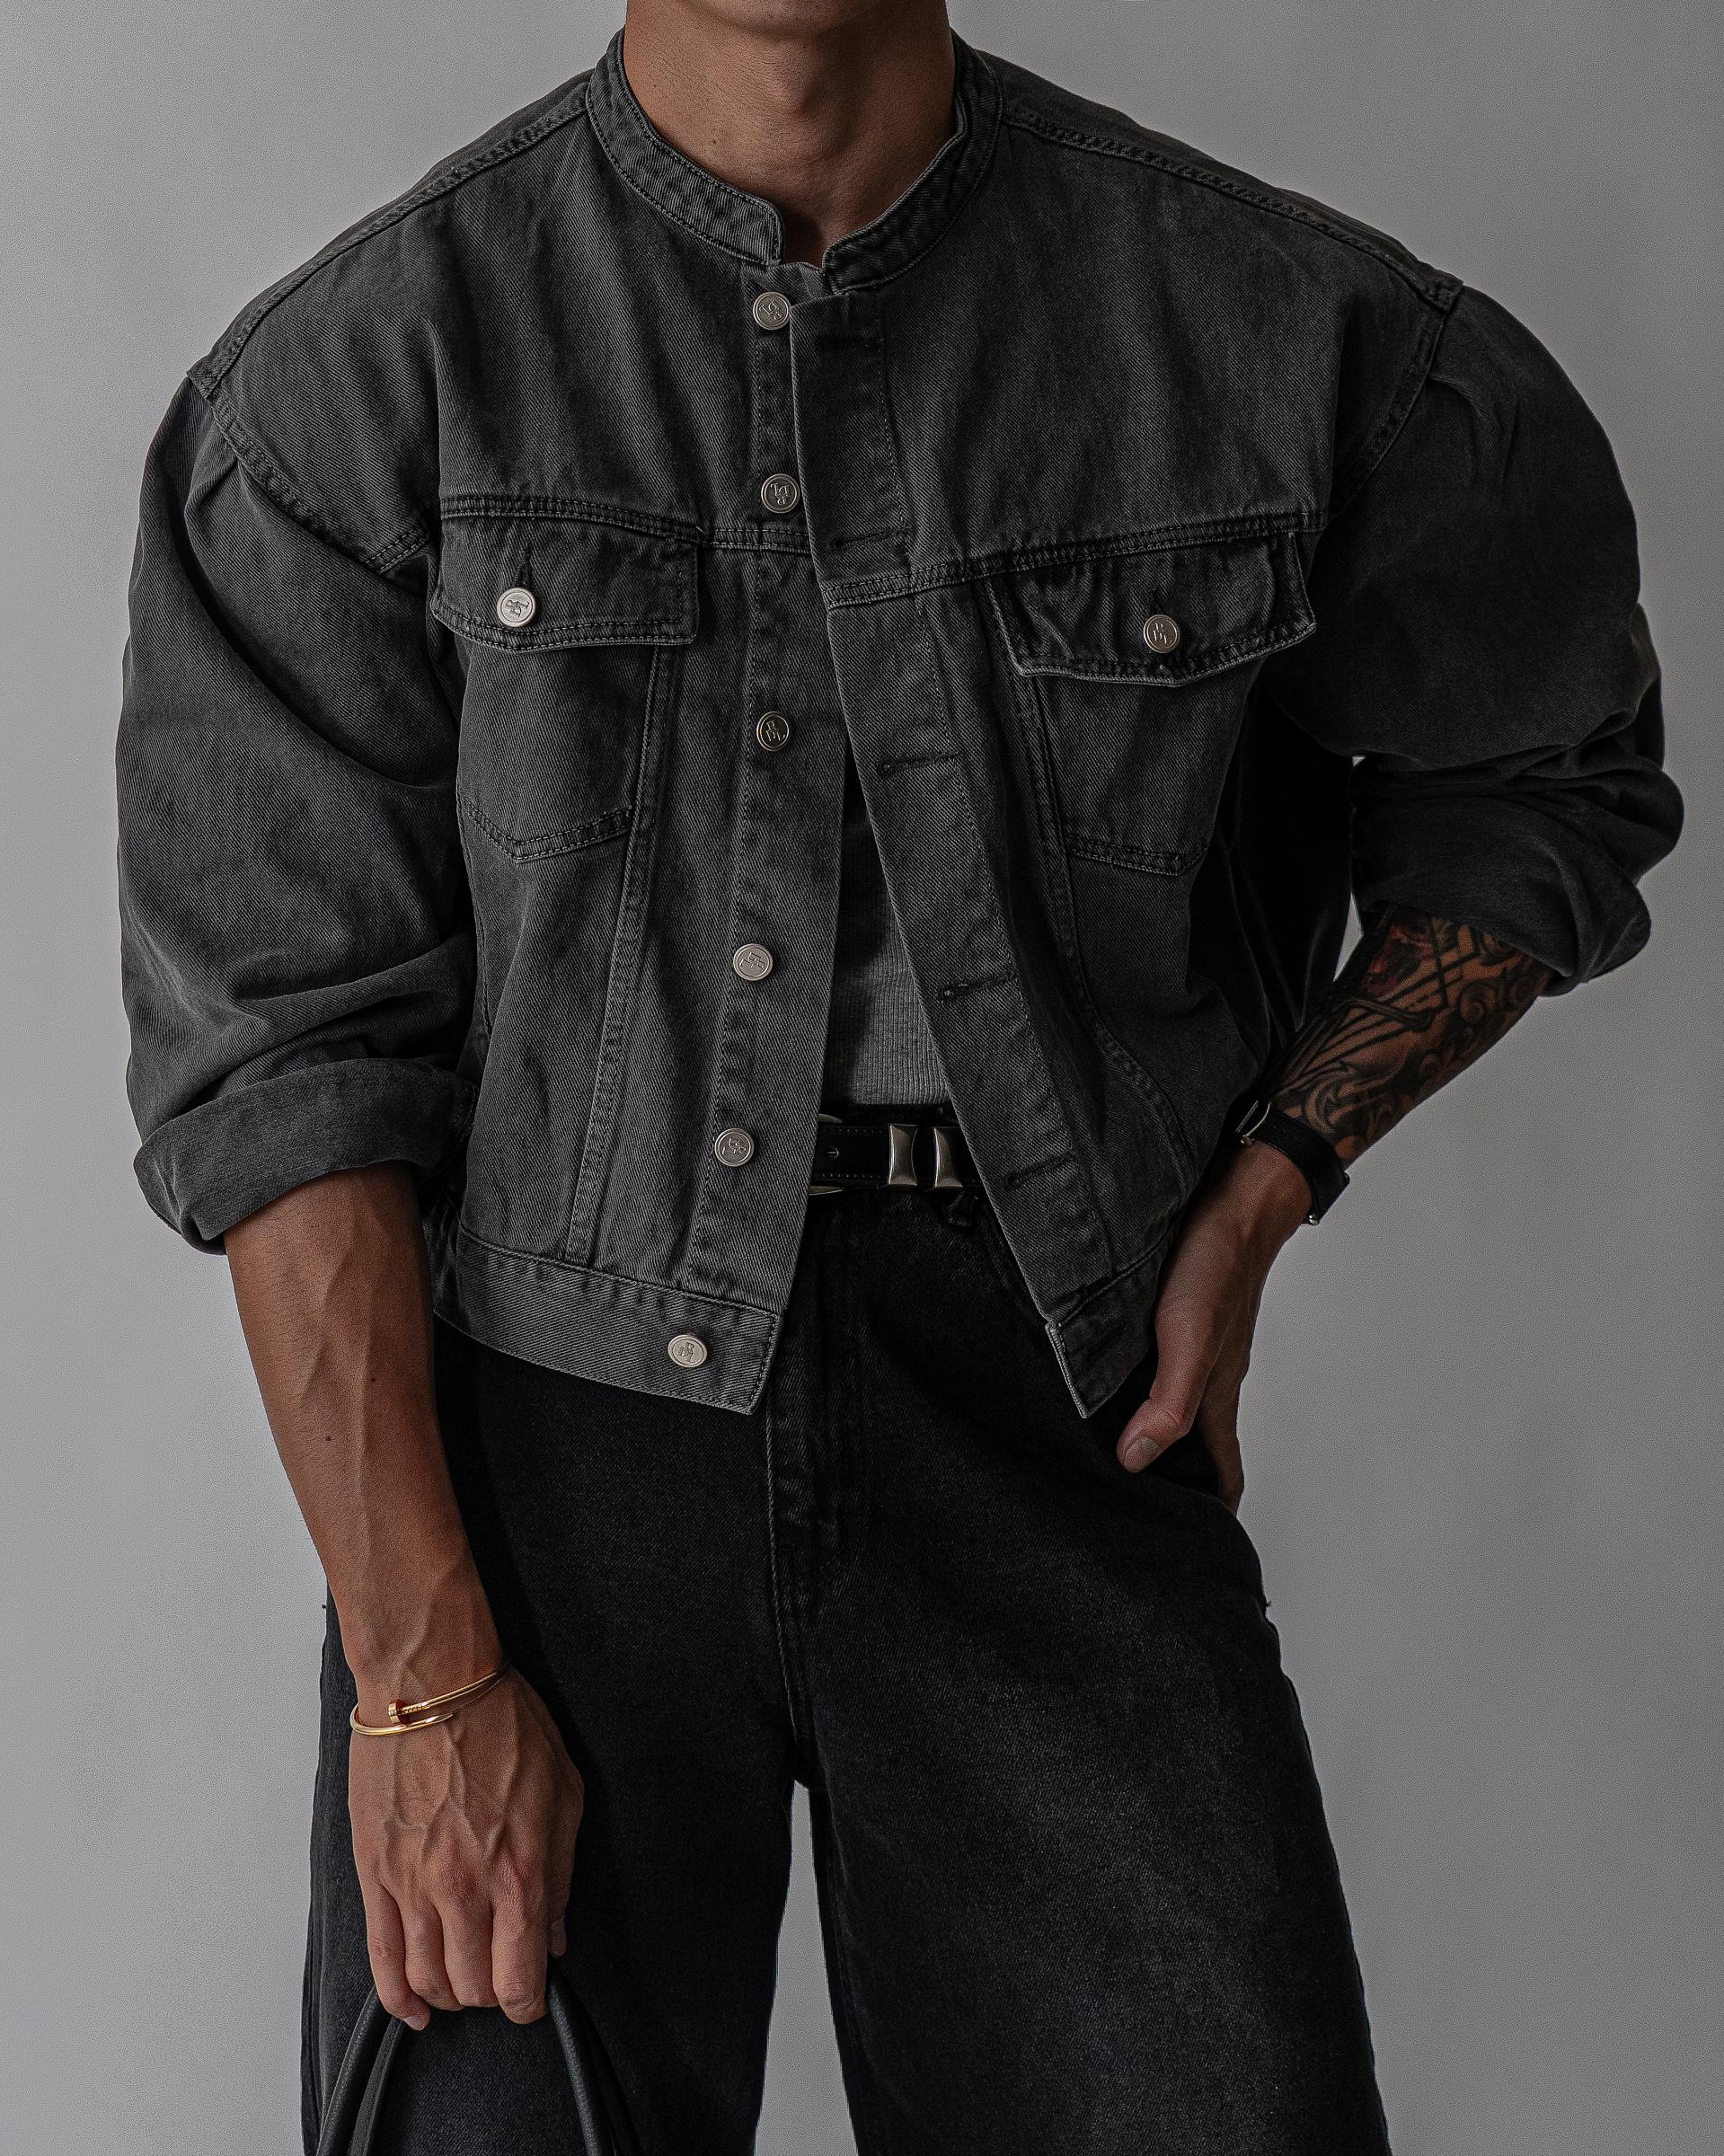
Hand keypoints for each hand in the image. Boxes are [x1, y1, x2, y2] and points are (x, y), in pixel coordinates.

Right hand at [348, 1667, 584, 2029]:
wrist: (431, 1683)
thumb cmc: (502, 1723)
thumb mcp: (563, 1791)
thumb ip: (561, 1873)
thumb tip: (555, 1933)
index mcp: (518, 1872)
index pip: (519, 1980)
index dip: (528, 2003)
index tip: (531, 1998)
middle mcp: (463, 1890)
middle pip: (473, 1987)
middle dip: (491, 1995)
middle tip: (500, 1976)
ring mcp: (413, 1885)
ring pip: (427, 1979)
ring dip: (449, 1994)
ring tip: (462, 1982)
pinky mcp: (375, 1872)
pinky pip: (382, 1956)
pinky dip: (398, 1994)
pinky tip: (414, 2006)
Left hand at [1116, 1140, 1309, 1510]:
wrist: (1232, 1197)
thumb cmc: (1215, 1267)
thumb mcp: (1190, 1339)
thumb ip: (1169, 1402)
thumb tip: (1135, 1461)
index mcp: (1213, 1399)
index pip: (1223, 1479)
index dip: (1213, 1521)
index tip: (1192, 1561)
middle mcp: (1203, 1382)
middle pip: (1193, 1454)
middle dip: (1173, 1491)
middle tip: (1128, 1519)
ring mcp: (1188, 1352)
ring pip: (1169, 1412)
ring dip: (1145, 1440)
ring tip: (1102, 1465)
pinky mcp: (1168, 1322)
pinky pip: (1152, 1373)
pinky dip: (1131, 1394)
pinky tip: (1098, 1390)